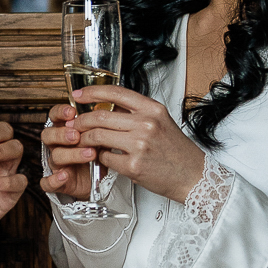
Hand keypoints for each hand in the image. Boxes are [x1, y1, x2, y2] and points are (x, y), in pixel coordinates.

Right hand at [39, 102, 95, 200]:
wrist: (98, 181)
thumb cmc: (97, 155)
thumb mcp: (100, 138)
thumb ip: (99, 128)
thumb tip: (108, 115)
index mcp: (64, 131)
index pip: (54, 117)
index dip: (59, 113)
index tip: (71, 112)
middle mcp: (57, 146)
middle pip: (48, 135)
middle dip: (61, 134)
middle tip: (76, 135)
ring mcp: (56, 164)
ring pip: (55, 157)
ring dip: (71, 154)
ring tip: (90, 153)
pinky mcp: (58, 183)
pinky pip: (48, 183)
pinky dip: (54, 180)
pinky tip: (65, 176)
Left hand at [58, 83, 206, 204]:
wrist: (192, 175)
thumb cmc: (176, 150)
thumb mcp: (160, 121)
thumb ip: (136, 112)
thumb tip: (107, 106)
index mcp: (152, 109)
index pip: (116, 92)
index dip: (92, 92)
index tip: (79, 95)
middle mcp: (146, 124)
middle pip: (100, 116)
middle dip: (82, 120)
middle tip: (75, 124)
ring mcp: (139, 145)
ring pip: (98, 136)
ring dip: (85, 139)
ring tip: (82, 140)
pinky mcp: (133, 165)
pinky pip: (105, 157)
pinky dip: (99, 157)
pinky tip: (101, 157)